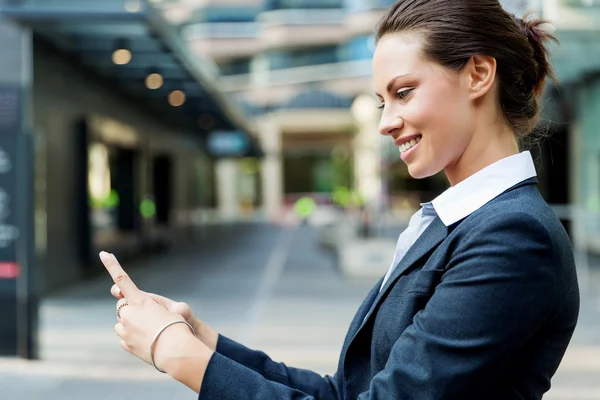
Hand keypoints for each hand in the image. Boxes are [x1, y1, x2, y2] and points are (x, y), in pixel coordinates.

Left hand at [100, 251, 200, 368]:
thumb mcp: (175, 309)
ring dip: (131, 322)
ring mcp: (125, 331)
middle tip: (150, 314)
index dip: (112, 265)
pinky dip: (133, 336)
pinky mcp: (125, 344)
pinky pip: (125, 336)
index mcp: (140, 301)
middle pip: (123, 304)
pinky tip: (148, 339)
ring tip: (150, 329)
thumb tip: (141, 317)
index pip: (122, 279)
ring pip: (122, 321)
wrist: (176, 353)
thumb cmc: (179, 327)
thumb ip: (155, 306)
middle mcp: (128, 315)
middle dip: (131, 306)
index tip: (103, 253)